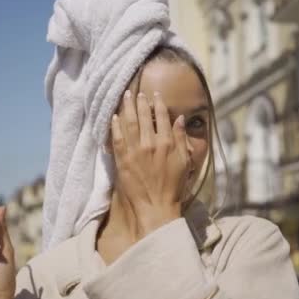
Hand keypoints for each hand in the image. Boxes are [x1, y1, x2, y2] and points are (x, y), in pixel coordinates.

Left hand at [110, 89, 190, 237]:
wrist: (156, 207)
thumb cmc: (173, 187)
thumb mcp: (184, 161)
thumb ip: (181, 138)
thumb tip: (180, 119)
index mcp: (167, 143)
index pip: (162, 117)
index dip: (158, 104)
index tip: (155, 95)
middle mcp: (150, 143)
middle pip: (143, 116)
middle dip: (140, 102)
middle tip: (136, 92)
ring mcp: (135, 151)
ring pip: (129, 123)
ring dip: (127, 107)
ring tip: (125, 96)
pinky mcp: (122, 160)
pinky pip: (117, 138)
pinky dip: (115, 126)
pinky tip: (114, 116)